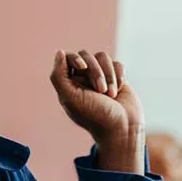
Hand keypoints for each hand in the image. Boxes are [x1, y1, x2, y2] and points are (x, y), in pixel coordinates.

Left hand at [50, 50, 145, 173]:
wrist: (122, 128)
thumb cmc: (95, 116)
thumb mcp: (70, 98)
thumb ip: (58, 76)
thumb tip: (59, 52)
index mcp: (70, 83)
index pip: (69, 58)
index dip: (75, 58)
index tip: (82, 68)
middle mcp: (84, 79)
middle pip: (87, 56)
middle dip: (96, 71)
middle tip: (101, 91)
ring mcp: (102, 77)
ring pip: (103, 57)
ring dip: (108, 75)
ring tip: (111, 94)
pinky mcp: (117, 78)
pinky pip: (117, 64)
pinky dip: (119, 75)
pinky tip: (119, 89)